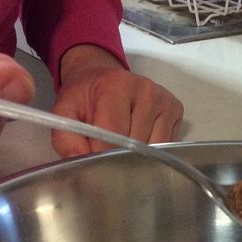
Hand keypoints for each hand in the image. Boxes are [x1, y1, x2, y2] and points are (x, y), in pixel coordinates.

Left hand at [50, 44, 183, 156]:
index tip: (93, 163)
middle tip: (106, 150)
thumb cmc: (85, 98)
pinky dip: (151, 150)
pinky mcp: (175, 109)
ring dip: (137, 155)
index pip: (113, 136)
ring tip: (122, 142)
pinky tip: (138, 138)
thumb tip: (80, 162)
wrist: (102, 78)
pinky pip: (165, 145)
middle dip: (118, 156)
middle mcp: (145, 90)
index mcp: (115, 87)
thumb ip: (65, 139)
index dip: (101, 156)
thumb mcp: (65, 113)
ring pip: (153, 149)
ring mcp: (164, 100)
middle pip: (134, 145)